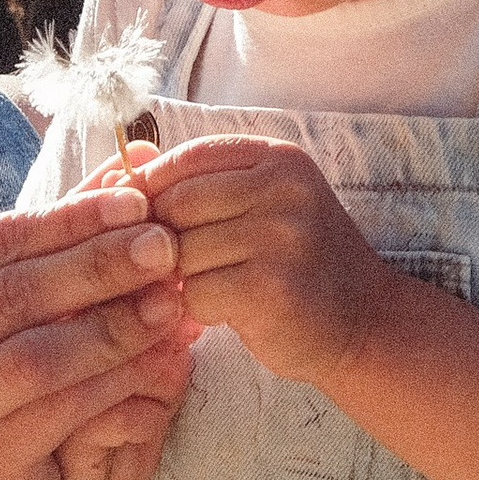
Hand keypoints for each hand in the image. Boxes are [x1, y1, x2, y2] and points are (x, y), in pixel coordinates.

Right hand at [0, 190, 193, 479]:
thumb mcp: (2, 302)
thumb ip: (51, 237)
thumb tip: (128, 162)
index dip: (63, 220)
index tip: (134, 201)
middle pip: (7, 297)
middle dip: (95, 265)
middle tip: (163, 245)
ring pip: (34, 355)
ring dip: (113, 324)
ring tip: (169, 300)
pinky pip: (57, 410)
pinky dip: (114, 379)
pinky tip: (157, 357)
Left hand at [138, 135, 386, 394]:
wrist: (364, 322)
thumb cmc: (297, 263)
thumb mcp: (264, 204)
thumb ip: (203, 187)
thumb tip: (114, 183)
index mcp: (278, 158)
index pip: (188, 157)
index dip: (154, 189)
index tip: (147, 220)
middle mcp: (283, 188)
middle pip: (176, 203)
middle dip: (164, 239)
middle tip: (180, 265)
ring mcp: (281, 236)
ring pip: (180, 251)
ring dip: (183, 278)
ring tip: (213, 286)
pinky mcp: (272, 286)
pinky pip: (197, 292)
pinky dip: (200, 308)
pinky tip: (228, 311)